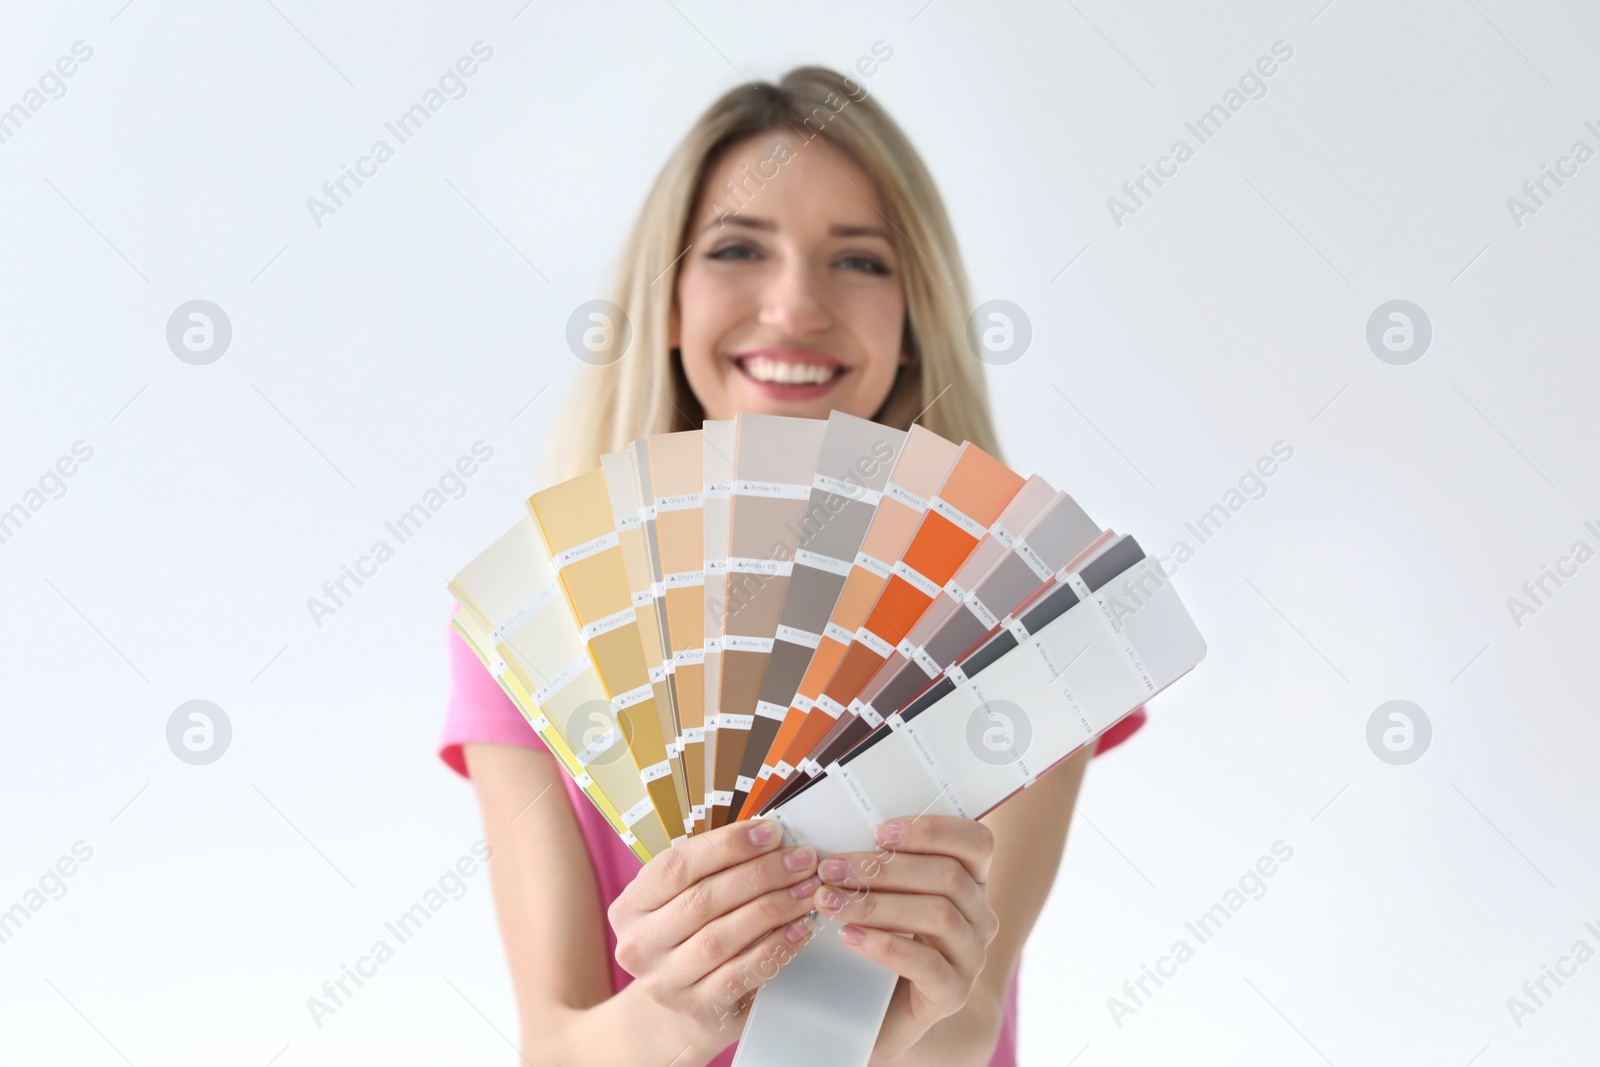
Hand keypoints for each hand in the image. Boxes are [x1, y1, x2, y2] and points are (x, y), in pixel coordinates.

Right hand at [608, 818, 820, 1047]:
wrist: (684, 1007)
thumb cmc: (691, 937)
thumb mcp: (686, 899)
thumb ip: (718, 868)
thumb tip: (770, 837)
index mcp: (631, 906)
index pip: (678, 865)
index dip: (727, 845)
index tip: (771, 833)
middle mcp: (639, 944)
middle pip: (703, 899)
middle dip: (761, 874)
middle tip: (801, 860)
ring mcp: (664, 980)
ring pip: (721, 937)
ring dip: (772, 908)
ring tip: (806, 891)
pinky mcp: (697, 1008)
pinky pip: (740, 974)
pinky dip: (774, 948)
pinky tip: (798, 930)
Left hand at [812, 815, 998, 1059]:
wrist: (880, 1012)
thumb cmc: (878, 938)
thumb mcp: (885, 892)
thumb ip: (879, 860)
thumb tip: (839, 824)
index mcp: (972, 882)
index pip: (977, 842)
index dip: (933, 831)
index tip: (880, 831)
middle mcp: (981, 917)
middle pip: (948, 877)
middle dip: (884, 867)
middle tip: (831, 868)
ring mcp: (972, 957)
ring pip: (938, 916)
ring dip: (877, 903)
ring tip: (830, 901)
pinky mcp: (953, 993)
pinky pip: (927, 964)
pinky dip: (884, 946)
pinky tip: (849, 937)